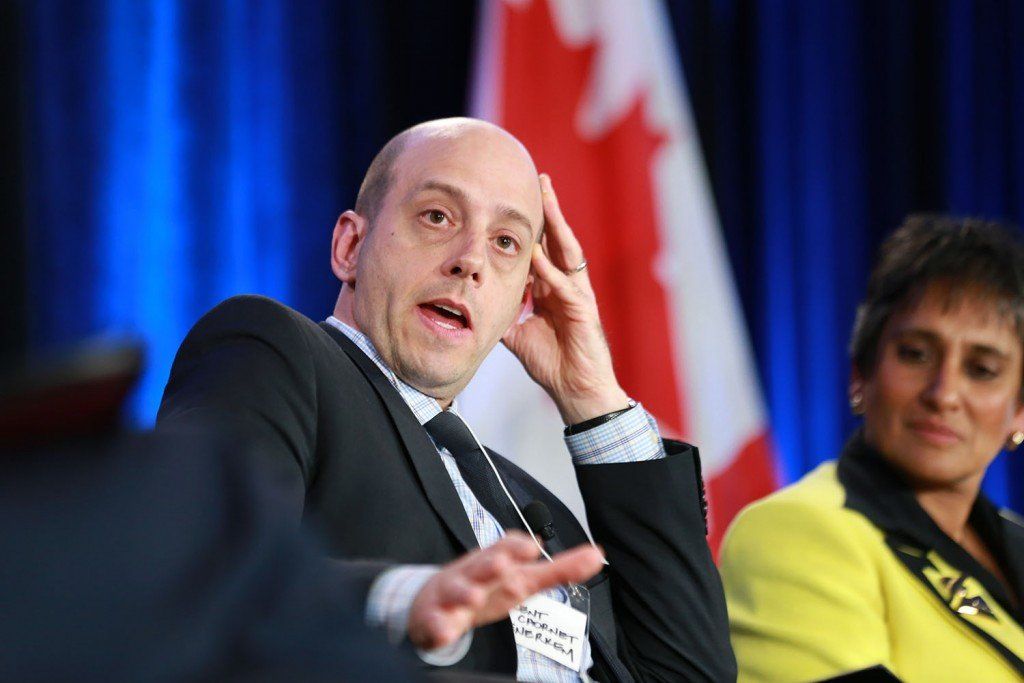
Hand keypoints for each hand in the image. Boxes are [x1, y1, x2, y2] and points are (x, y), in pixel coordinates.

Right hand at [406, 531, 603, 650]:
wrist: (432, 602)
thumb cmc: (484, 586)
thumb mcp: (522, 579)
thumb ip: (560, 570)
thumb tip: (597, 556)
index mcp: (495, 563)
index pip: (505, 549)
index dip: (516, 548)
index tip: (530, 548)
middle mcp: (473, 575)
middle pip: (480, 566)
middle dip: (490, 564)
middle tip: (502, 565)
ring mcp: (451, 596)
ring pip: (456, 590)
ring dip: (465, 592)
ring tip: (475, 596)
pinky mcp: (434, 619)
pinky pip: (435, 623)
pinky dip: (439, 627)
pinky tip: (445, 631)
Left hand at [503, 174, 629, 423]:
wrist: (575, 391)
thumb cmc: (553, 364)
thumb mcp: (517, 335)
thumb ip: (503, 315)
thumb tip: (474, 304)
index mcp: (552, 289)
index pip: (543, 248)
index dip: (533, 225)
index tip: (518, 200)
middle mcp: (566, 286)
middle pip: (558, 240)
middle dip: (550, 211)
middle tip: (540, 180)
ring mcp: (578, 297)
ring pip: (568, 254)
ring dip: (557, 227)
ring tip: (547, 200)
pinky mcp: (584, 313)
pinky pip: (565, 287)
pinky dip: (551, 272)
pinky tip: (539, 256)